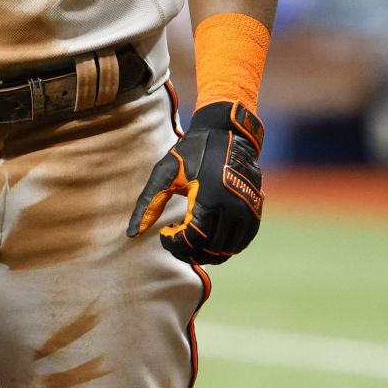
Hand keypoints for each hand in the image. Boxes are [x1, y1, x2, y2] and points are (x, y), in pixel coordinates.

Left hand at [126, 101, 264, 264]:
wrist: (227, 135)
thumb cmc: (192, 152)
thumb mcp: (165, 174)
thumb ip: (148, 204)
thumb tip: (132, 234)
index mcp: (209, 200)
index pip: (192, 240)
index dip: (174, 244)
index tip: (164, 233)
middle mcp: (233, 210)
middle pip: (209, 250)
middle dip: (188, 252)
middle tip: (174, 240)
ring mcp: (247, 213)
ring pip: (226, 251)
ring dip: (205, 252)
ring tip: (189, 238)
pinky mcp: (255, 213)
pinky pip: (240, 243)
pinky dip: (223, 247)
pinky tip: (208, 235)